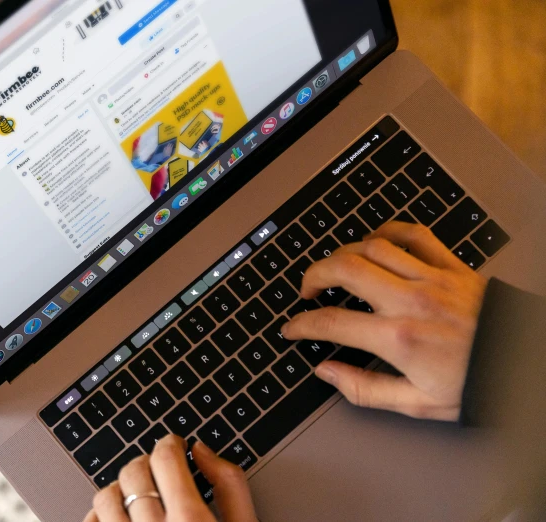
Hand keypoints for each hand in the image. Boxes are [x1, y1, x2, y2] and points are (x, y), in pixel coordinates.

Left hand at [84, 436, 256, 521]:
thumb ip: (231, 487)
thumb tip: (203, 451)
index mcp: (191, 520)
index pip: (165, 457)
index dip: (169, 444)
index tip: (174, 447)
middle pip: (134, 471)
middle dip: (147, 463)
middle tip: (160, 471)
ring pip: (105, 497)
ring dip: (120, 488)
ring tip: (138, 496)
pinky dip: (98, 516)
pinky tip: (118, 520)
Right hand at [283, 222, 486, 420]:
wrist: (525, 366)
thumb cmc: (476, 384)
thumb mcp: (417, 402)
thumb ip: (365, 389)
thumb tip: (328, 372)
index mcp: (399, 338)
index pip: (332, 322)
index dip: (302, 324)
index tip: (292, 328)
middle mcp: (410, 301)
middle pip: (345, 269)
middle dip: (314, 275)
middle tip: (307, 289)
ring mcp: (432, 278)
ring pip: (372, 247)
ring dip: (343, 254)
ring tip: (334, 268)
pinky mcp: (452, 266)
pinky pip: (414, 235)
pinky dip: (387, 232)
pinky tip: (374, 242)